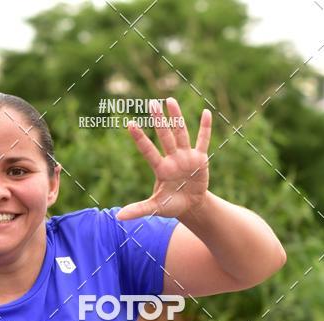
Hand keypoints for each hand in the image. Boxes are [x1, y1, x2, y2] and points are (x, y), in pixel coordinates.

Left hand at [116, 97, 211, 220]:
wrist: (190, 206)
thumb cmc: (170, 205)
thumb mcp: (155, 208)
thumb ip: (138, 209)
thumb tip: (118, 217)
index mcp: (161, 169)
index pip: (148, 151)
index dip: (140, 138)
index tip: (130, 124)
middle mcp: (172, 159)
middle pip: (165, 136)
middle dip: (159, 121)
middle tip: (151, 103)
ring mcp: (186, 157)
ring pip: (181, 134)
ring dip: (177, 118)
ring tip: (170, 100)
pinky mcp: (200, 159)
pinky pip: (203, 141)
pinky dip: (205, 128)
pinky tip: (206, 113)